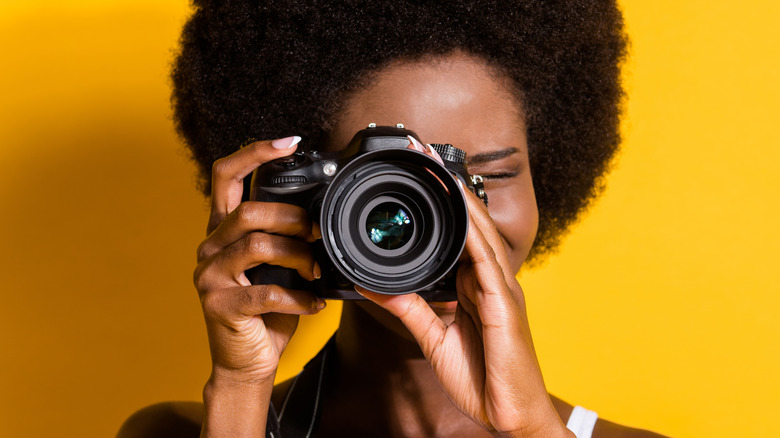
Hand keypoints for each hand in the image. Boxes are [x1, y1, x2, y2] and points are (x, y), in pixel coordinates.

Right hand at [193, 136, 324, 434]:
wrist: (248, 361)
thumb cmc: (266, 310)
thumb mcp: (277, 266)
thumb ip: (285, 237)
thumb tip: (320, 216)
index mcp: (223, 231)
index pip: (226, 177)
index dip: (254, 153)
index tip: (289, 142)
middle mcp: (209, 248)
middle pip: (248, 212)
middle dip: (291, 219)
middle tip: (316, 236)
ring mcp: (209, 277)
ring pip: (256, 245)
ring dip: (298, 256)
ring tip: (315, 272)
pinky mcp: (219, 306)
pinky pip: (265, 292)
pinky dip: (299, 297)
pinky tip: (313, 303)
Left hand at [357, 137, 571, 436]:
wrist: (509, 415)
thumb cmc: (480, 378)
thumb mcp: (433, 338)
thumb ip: (409, 308)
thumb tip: (376, 284)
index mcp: (474, 284)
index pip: (456, 230)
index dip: (439, 199)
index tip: (417, 170)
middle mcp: (489, 278)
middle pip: (468, 219)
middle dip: (446, 182)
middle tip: (420, 148)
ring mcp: (501, 287)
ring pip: (479, 230)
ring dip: (458, 194)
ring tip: (436, 163)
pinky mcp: (504, 302)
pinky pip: (486, 260)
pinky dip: (472, 230)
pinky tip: (459, 208)